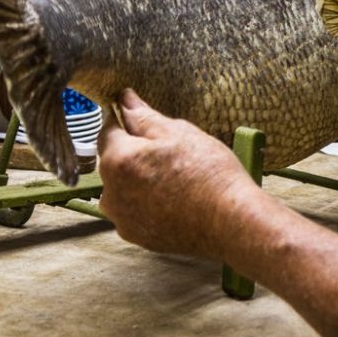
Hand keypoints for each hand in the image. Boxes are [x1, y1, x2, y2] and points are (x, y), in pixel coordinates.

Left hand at [97, 88, 261, 259]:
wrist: (229, 221)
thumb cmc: (208, 174)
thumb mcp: (179, 133)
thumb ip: (145, 117)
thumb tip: (124, 100)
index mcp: (118, 161)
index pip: (107, 130)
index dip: (126, 121)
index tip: (145, 121)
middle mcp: (111, 193)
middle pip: (115, 161)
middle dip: (136, 152)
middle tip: (173, 152)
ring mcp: (122, 218)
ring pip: (123, 187)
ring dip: (140, 179)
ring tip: (176, 179)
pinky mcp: (136, 236)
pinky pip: (134, 210)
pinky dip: (148, 203)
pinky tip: (176, 199)